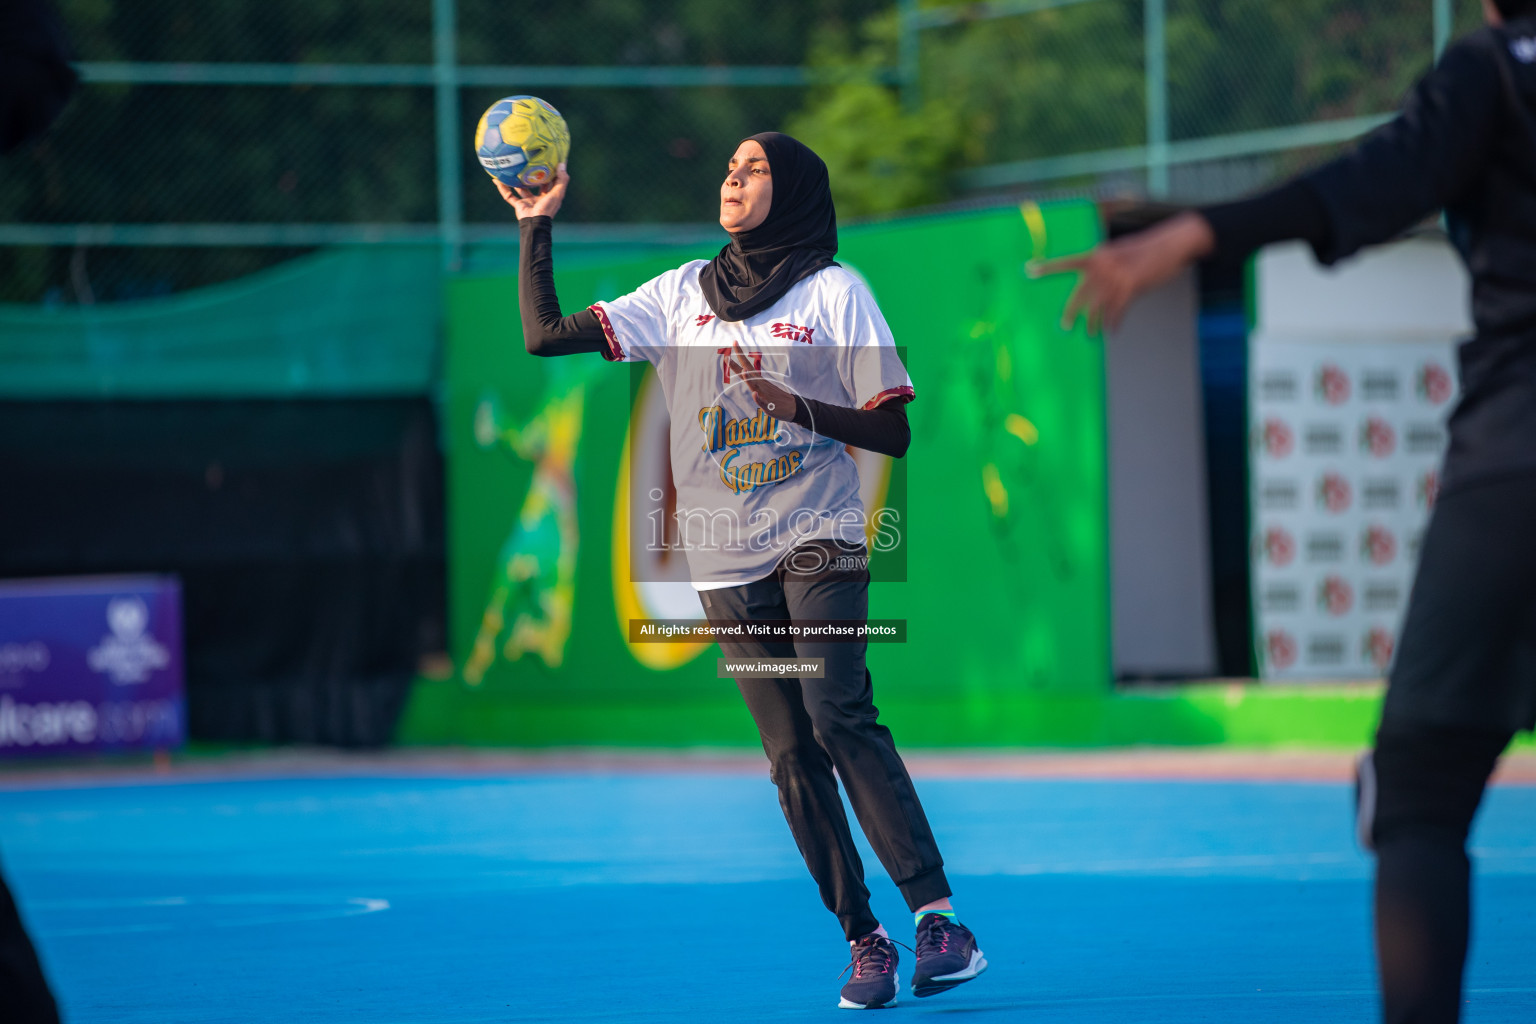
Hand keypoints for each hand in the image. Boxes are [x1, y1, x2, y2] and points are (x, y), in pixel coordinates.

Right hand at [497, 162, 568, 219]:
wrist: (535, 223)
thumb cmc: (547, 208)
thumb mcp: (558, 193)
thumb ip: (562, 179)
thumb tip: (561, 164)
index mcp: (549, 196)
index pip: (550, 182)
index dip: (549, 173)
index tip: (547, 161)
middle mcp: (538, 199)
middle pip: (535, 185)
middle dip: (532, 175)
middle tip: (528, 162)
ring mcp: (528, 202)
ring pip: (520, 189)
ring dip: (515, 181)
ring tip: (511, 169)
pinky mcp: (518, 205)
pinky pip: (508, 196)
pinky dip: (503, 188)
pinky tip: (497, 180)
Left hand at [726, 342, 797, 418]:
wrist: (792, 407)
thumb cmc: (776, 399)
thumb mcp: (762, 391)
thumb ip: (752, 384)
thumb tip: (747, 380)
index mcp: (757, 380)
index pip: (746, 365)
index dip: (739, 355)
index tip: (734, 342)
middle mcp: (760, 384)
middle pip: (748, 372)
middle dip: (738, 363)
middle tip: (728, 354)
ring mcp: (764, 394)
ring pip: (755, 386)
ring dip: (749, 379)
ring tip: (744, 372)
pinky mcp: (768, 405)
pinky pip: (762, 402)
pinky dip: (758, 398)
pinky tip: (755, 394)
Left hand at [1029, 211, 1215, 333]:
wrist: (1171, 244)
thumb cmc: (1146, 249)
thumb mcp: (1120, 251)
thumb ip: (1105, 266)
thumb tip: (1095, 286)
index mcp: (1097, 254)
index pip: (1067, 262)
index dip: (1047, 267)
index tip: (1028, 270)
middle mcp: (1103, 265)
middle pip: (1080, 294)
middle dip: (1071, 312)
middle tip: (1065, 326)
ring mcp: (1116, 276)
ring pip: (1097, 307)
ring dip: (1093, 323)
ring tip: (1090, 334)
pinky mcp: (1131, 286)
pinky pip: (1117, 311)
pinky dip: (1114, 322)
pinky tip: (1112, 330)